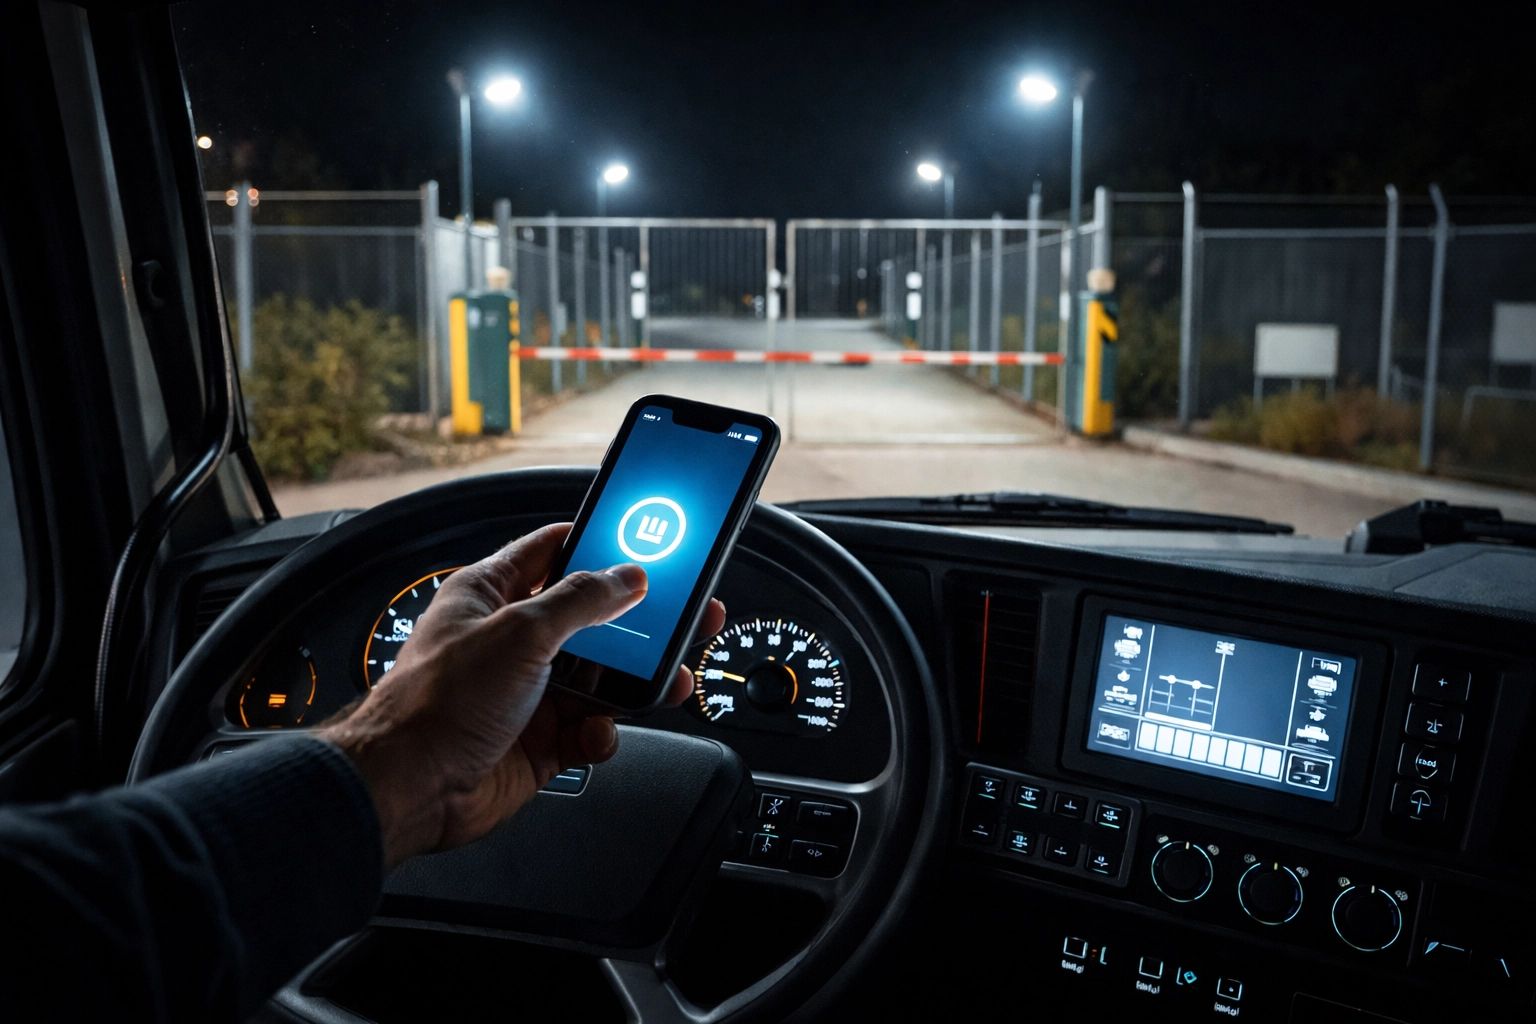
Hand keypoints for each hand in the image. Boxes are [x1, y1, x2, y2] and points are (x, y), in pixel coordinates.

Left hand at [320, 523, 724, 867]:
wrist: (410, 789)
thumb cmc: (435, 703)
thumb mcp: (520, 632)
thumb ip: (582, 601)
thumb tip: (628, 576)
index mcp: (492, 594)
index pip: (554, 551)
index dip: (600, 544)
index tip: (644, 542)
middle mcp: (511, 639)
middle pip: (593, 620)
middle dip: (639, 624)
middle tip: (685, 616)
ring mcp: (528, 692)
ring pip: (603, 678)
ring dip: (634, 684)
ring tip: (667, 680)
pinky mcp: (540, 740)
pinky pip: (592, 729)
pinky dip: (603, 732)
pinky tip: (596, 732)